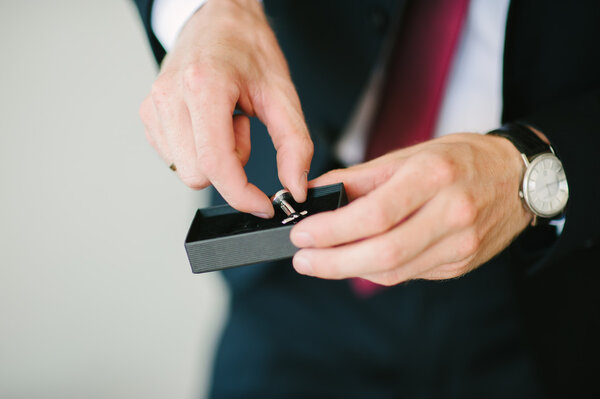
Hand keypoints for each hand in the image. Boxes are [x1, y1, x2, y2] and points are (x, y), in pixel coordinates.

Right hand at [139, 0, 312, 216]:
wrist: (219, 17)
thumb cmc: (248, 48)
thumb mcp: (283, 94)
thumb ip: (294, 145)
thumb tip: (295, 187)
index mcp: (205, 87)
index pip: (216, 164)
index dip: (242, 194)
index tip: (262, 204)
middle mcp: (171, 96)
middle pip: (198, 175)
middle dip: (229, 167)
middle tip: (242, 129)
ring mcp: (155, 105)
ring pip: (185, 171)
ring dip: (214, 157)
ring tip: (226, 120)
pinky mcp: (149, 114)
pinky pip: (176, 158)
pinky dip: (199, 150)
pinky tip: (209, 122)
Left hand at [289, 133, 530, 284]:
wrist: (517, 178)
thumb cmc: (461, 159)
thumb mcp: (410, 154)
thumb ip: (360, 177)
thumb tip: (315, 192)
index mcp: (434, 175)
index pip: (375, 213)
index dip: (332, 230)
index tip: (302, 234)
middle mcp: (452, 213)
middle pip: (384, 252)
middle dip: (333, 262)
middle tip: (303, 260)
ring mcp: (461, 244)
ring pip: (395, 271)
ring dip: (349, 271)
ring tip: (320, 263)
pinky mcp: (461, 263)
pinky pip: (409, 274)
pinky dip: (377, 271)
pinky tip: (357, 261)